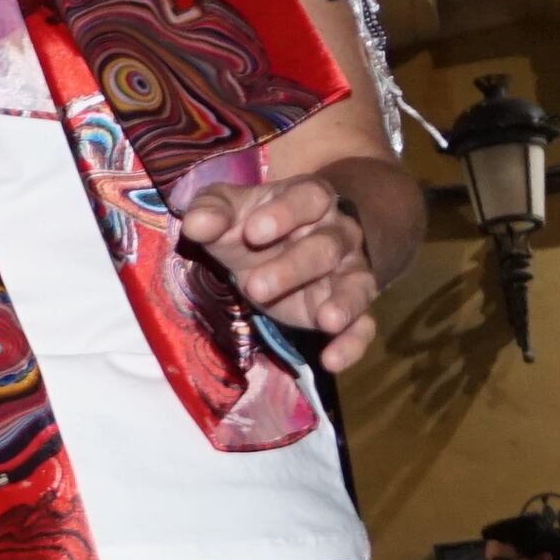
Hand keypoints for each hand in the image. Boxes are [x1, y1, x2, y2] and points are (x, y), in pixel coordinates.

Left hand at [176, 173, 379, 371]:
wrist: (281, 243)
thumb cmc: (251, 222)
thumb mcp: (227, 209)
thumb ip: (211, 210)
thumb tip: (196, 224)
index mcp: (310, 198)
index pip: (309, 198)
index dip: (285, 213)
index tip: (253, 231)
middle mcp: (338, 233)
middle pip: (326, 247)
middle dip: (293, 267)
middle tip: (254, 287)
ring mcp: (349, 272)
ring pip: (355, 285)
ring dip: (343, 304)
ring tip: (326, 321)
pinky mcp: (349, 308)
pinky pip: (363, 325)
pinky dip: (352, 343)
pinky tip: (333, 361)